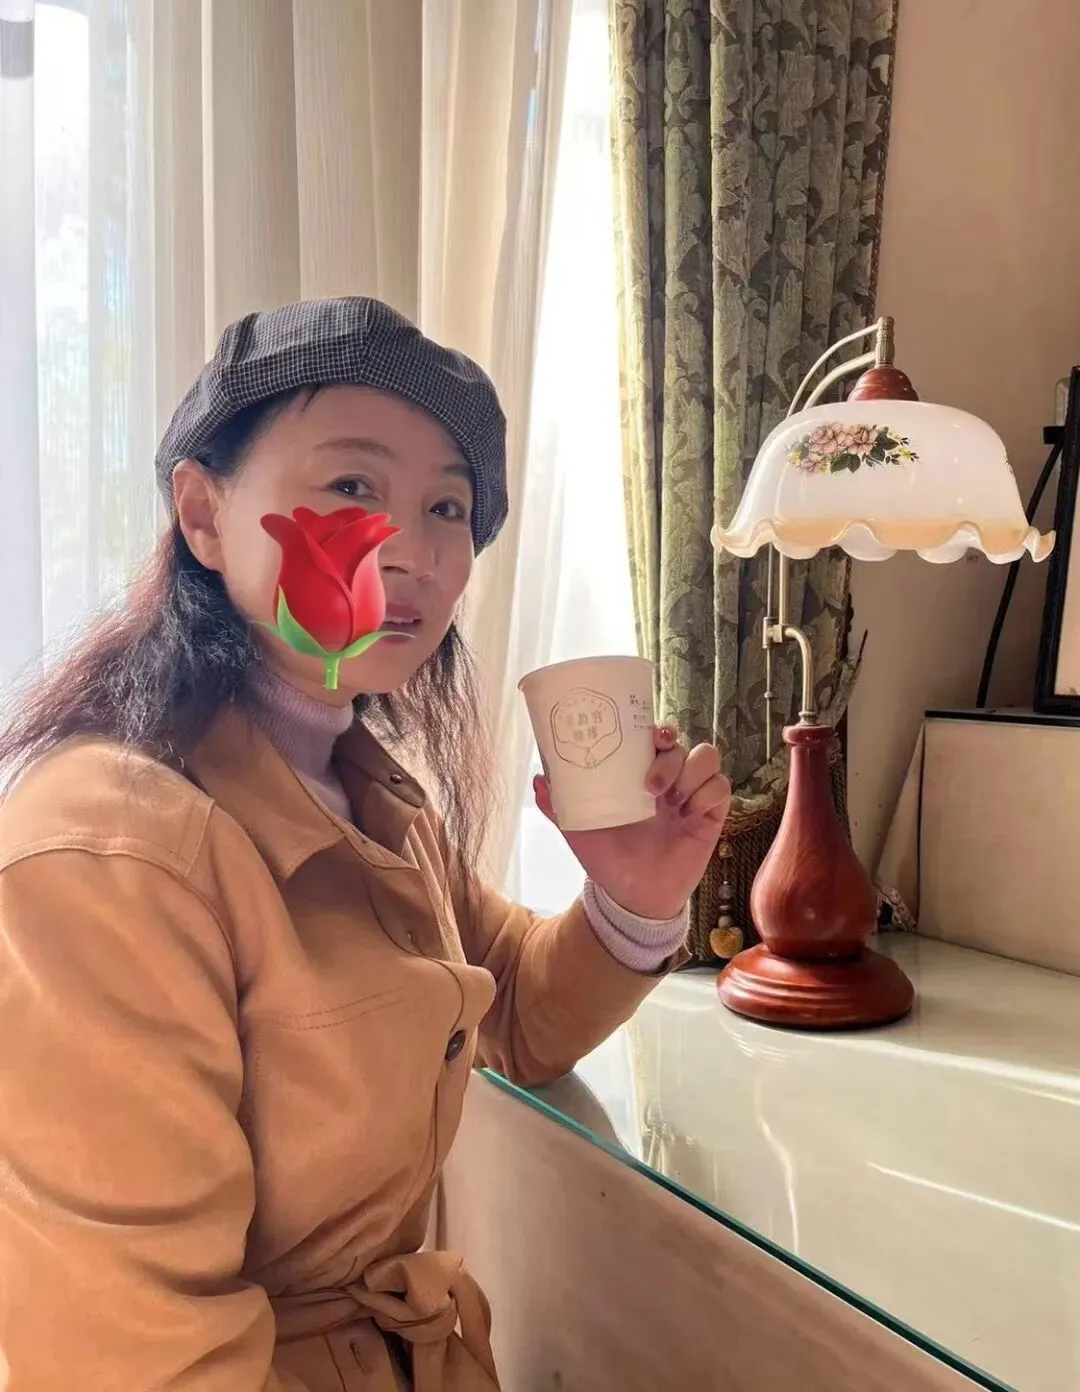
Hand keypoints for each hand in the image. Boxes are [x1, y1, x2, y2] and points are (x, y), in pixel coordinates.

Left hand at [534, 726, 731, 919]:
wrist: (632, 898)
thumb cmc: (607, 858)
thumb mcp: (577, 830)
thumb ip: (556, 805)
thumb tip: (538, 779)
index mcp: (638, 774)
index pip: (655, 737)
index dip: (658, 730)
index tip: (651, 738)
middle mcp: (668, 779)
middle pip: (682, 744)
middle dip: (671, 757)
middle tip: (652, 784)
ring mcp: (691, 796)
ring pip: (707, 758)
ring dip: (691, 773)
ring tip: (671, 801)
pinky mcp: (711, 815)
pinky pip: (721, 788)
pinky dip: (707, 795)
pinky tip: (689, 815)